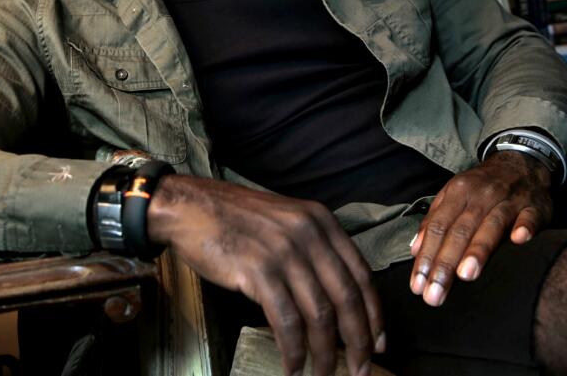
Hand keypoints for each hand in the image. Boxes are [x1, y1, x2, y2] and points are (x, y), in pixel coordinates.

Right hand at [147, 176, 384, 375]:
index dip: (373, 314)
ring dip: (324, 354)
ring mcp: (284, 252)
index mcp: (321, 221)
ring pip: (319, 315)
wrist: (189, 207)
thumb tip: (334, 297)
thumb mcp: (286, 220)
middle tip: (359, 370)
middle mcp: (308, 234)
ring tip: (322, 375)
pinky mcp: (258, 272)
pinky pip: (286, 322)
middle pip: (346, 298)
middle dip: (357, 341)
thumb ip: (313, 248)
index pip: (361, 274)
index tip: (378, 343)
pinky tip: (292, 367)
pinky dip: (293, 352)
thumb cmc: (234, 218)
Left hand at [409, 151, 551, 306]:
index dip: (426, 257)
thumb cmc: (481, 187)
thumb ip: (434, 221)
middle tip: (435, 294)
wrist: (520, 161)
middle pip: (460, 231)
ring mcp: (509, 200)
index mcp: (457, 192)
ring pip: (492, 225)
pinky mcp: (535, 206)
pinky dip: (525, 226)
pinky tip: (519, 240)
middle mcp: (481, 195)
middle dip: (445, 264)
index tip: (418, 286)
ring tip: (466, 275)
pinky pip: (530, 216)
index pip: (437, 228)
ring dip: (478, 249)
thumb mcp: (453, 195)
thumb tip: (414, 250)